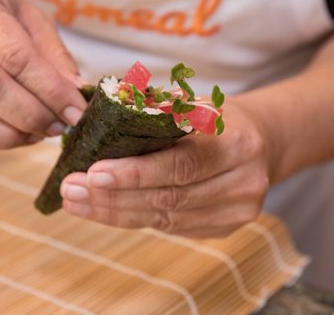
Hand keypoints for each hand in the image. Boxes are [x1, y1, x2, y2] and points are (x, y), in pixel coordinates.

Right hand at [0, 0, 85, 150]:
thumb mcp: (32, 19)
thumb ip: (55, 55)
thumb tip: (75, 92)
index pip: (14, 55)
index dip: (49, 89)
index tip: (75, 111)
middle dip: (32, 115)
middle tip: (59, 125)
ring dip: (10, 134)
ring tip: (39, 133)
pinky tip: (16, 135)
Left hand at [60, 99, 269, 237]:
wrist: (262, 142)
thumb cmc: (218, 119)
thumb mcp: (196, 103)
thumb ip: (159, 110)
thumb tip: (106, 111)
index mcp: (237, 143)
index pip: (181, 164)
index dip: (136, 174)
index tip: (93, 173)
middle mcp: (243, 182)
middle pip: (170, 198)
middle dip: (114, 197)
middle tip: (71, 189)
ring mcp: (237, 210)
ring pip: (167, 220)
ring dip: (115, 212)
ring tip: (77, 202)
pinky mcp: (225, 228)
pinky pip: (172, 229)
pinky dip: (134, 219)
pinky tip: (104, 210)